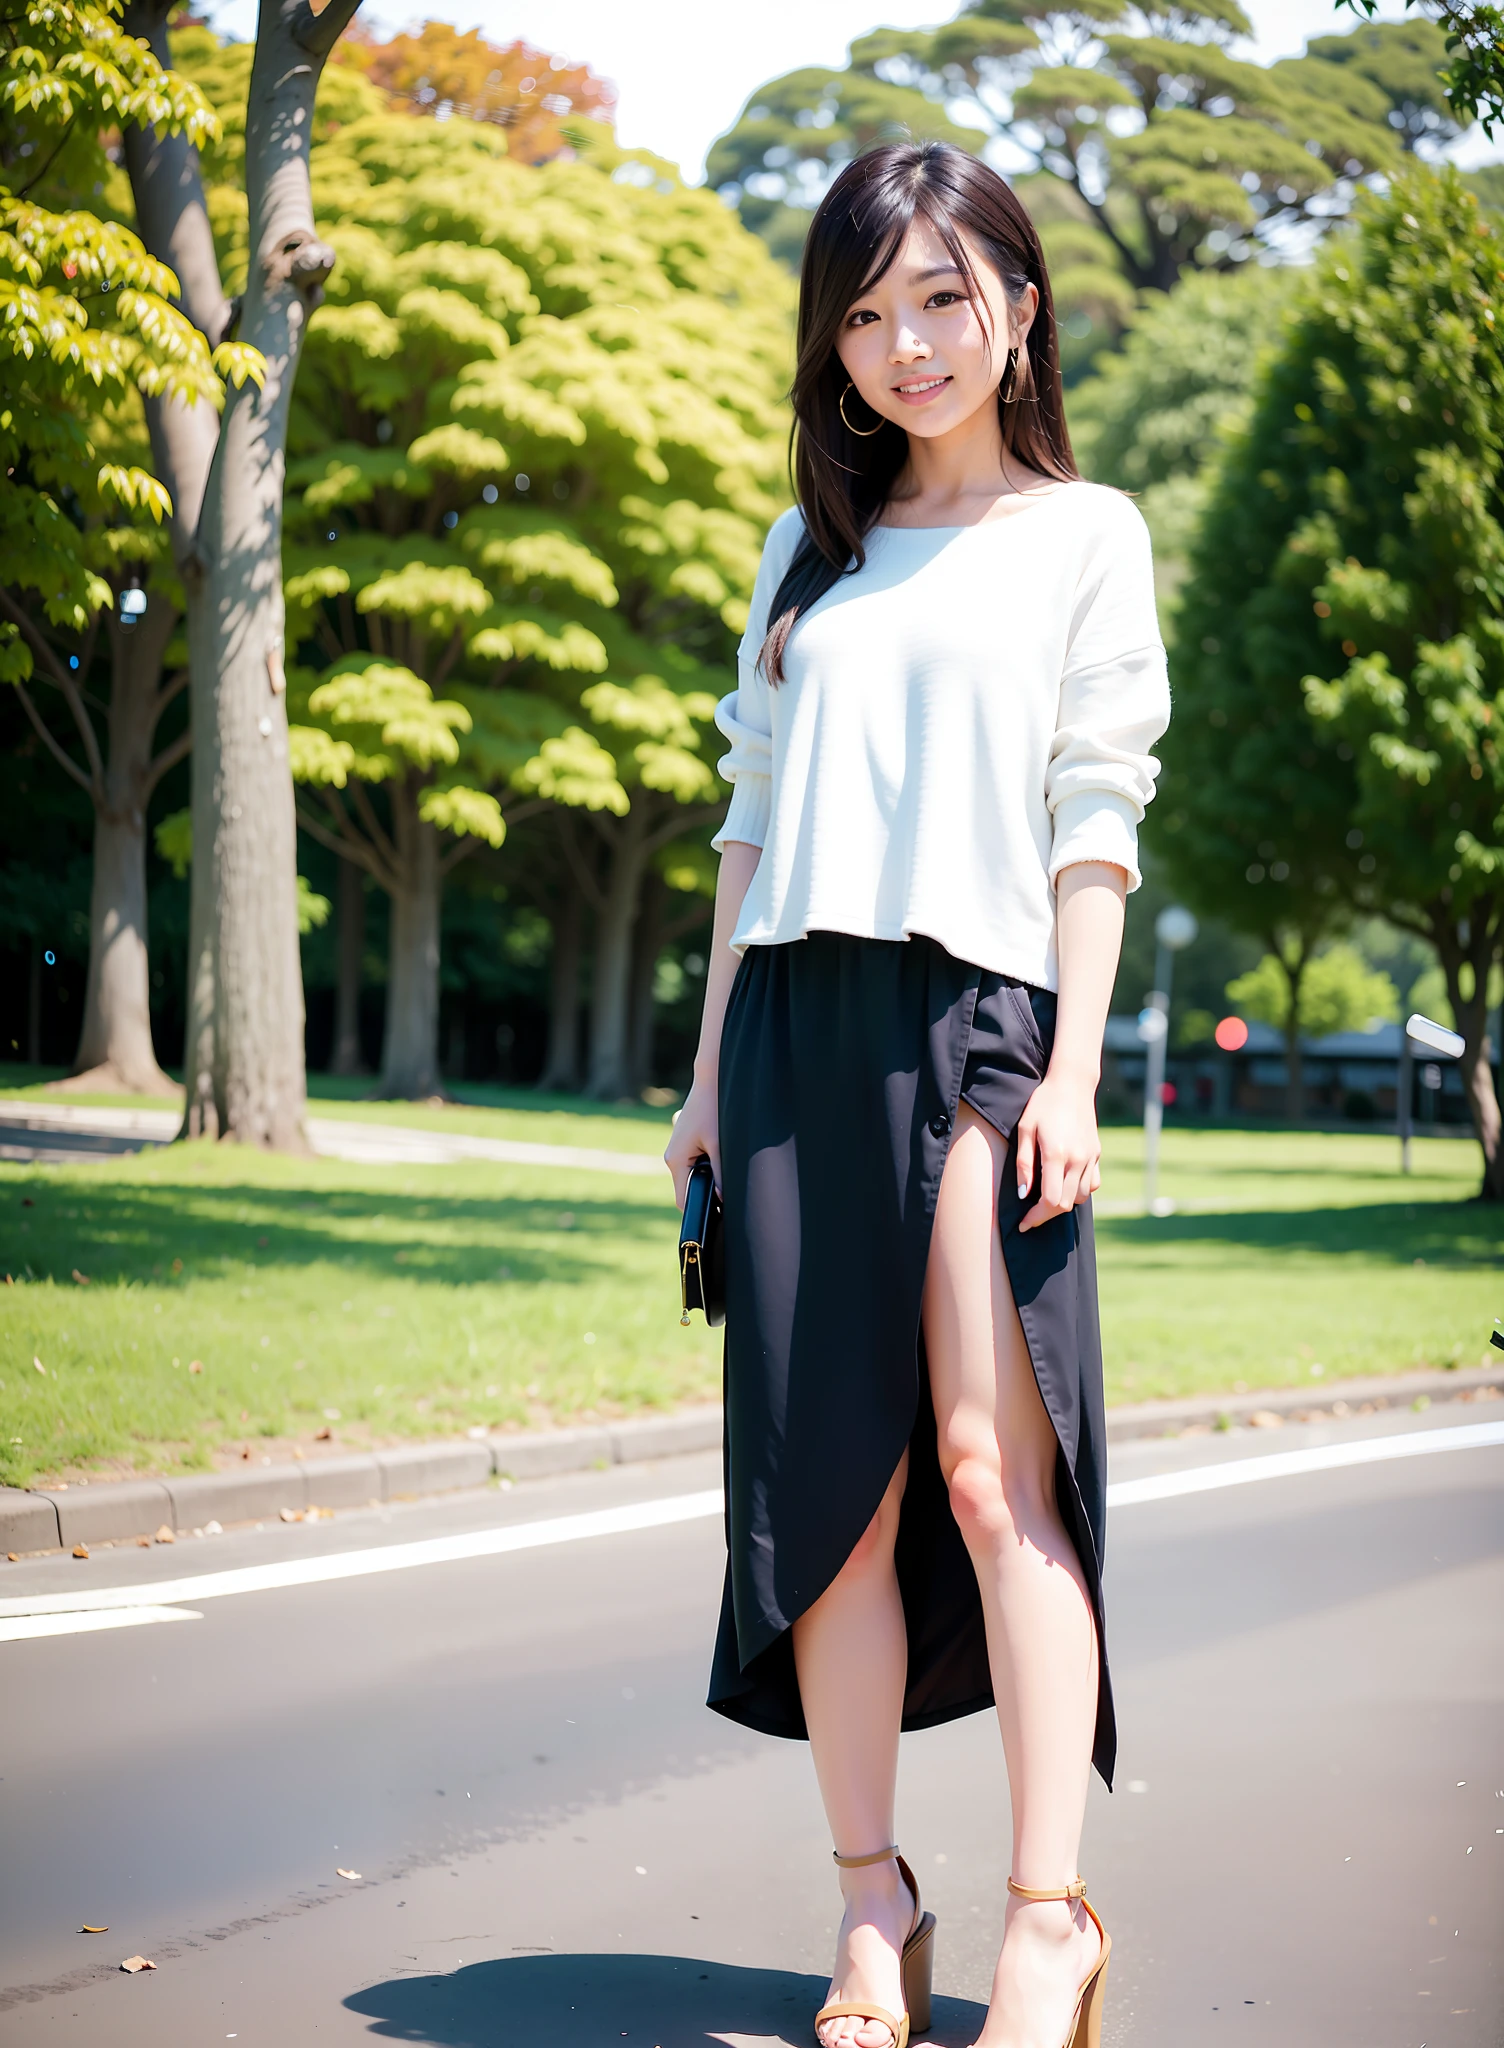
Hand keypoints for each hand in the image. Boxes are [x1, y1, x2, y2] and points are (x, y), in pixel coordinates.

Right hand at [665, 1072, 719, 1211]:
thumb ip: (719, 1174)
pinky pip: (693, 1163)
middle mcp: (672, 1157)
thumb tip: (721, 1198)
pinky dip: (706, 1165)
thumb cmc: (713, 1110)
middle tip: (728, 1196)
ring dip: (707, 1178)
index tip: (717, 1216)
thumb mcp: (720, 1145)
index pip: (683, 1199)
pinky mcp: (684, 1142)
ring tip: (725, 1174)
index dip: (699, 1211)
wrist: (711, 1081)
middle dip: (705, 1194)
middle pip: (687, 1188)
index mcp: (675, 1160)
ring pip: (691, 1175)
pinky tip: (720, 1156)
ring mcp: (677, 1149)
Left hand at [1014, 1072, 1100, 1232]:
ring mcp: (1090, 1157)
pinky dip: (1079, 1191)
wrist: (1072, 1084)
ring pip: (1080, 1197)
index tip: (1024, 1223)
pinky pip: (1092, 1184)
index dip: (1036, 1217)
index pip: (1051, 1201)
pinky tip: (1065, 1184)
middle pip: (1066, 1204)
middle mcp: (1078, 1159)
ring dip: (1063, 1203)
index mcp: (1057, 1154)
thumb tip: (1024, 1195)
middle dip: (1046, 1215)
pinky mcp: (1097, 1154)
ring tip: (1046, 1198)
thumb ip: (1024, 1164)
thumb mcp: (1025, 1129)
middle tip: (1031, 1216)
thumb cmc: (1043, 1104)